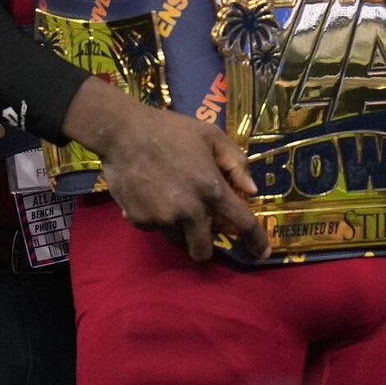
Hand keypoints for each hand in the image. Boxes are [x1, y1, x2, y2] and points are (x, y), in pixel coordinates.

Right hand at [67, 80, 268, 261]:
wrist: (123, 132)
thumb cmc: (171, 129)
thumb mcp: (212, 136)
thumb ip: (236, 163)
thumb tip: (251, 190)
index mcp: (212, 190)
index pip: (242, 224)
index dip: (256, 241)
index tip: (262, 254)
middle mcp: (189, 211)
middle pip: (203, 250)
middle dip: (205, 246)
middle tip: (201, 230)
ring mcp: (162, 219)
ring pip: (177, 240)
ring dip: (180, 230)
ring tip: (171, 200)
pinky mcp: (139, 221)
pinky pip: (154, 227)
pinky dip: (156, 217)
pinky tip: (150, 192)